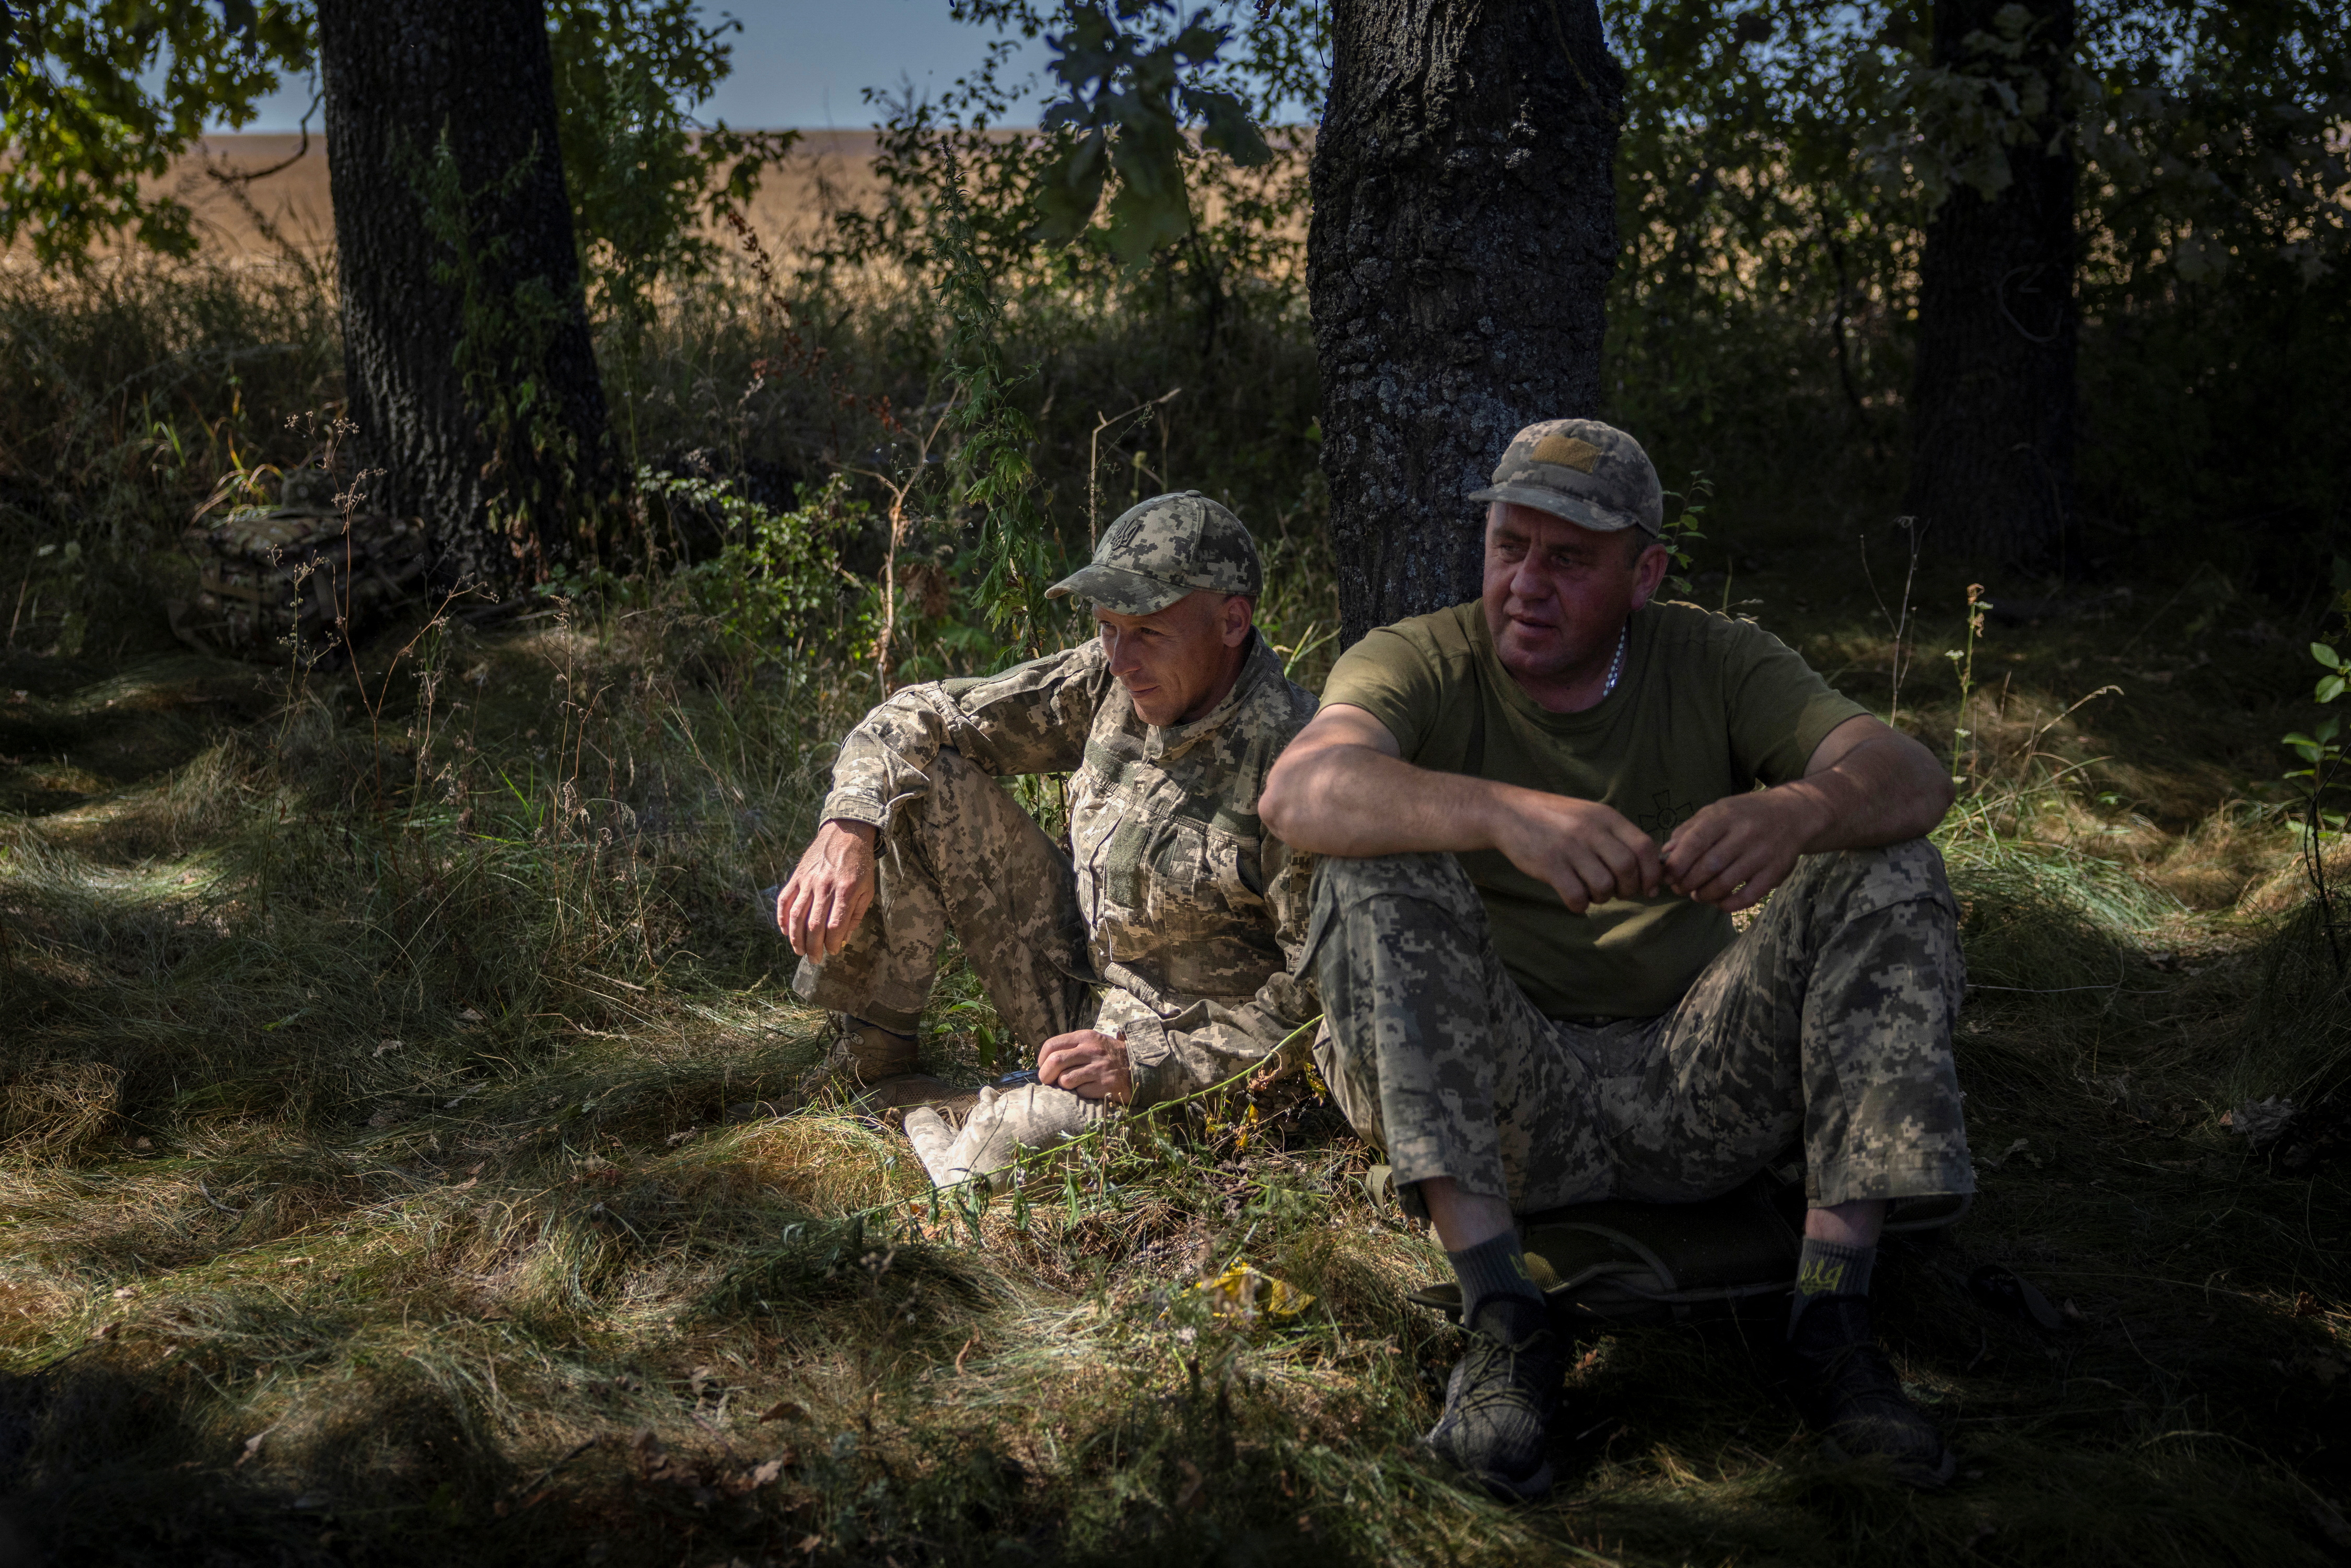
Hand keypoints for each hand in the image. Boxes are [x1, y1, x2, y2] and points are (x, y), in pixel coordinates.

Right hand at [777, 819, 877, 957]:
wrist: (846, 832)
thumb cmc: (860, 864)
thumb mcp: (868, 889)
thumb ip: (855, 915)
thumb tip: (843, 939)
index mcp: (846, 890)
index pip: (834, 925)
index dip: (832, 943)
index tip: (833, 952)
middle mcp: (824, 886)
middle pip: (813, 925)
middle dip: (813, 947)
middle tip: (814, 959)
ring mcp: (808, 881)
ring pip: (796, 915)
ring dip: (795, 937)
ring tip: (799, 950)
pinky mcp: (797, 876)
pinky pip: (785, 900)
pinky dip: (782, 918)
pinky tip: (785, 931)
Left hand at [1035, 1029, 1132, 1103]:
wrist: (1138, 1067)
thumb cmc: (1109, 1056)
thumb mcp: (1093, 1042)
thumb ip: (1071, 1047)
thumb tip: (1046, 1061)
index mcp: (1085, 1037)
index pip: (1052, 1045)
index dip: (1042, 1059)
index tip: (1044, 1067)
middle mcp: (1091, 1050)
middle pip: (1055, 1062)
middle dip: (1046, 1075)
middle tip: (1048, 1081)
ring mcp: (1098, 1068)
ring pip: (1065, 1080)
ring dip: (1064, 1086)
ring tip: (1073, 1084)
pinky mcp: (1104, 1085)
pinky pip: (1080, 1092)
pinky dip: (1080, 1093)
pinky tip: (1089, 1088)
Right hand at [1486, 790, 1663, 913]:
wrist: (1508, 812)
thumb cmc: (1554, 818)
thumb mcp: (1589, 815)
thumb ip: (1615, 836)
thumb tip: (1645, 869)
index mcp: (1605, 816)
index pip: (1644, 846)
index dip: (1652, 873)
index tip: (1649, 888)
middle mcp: (1590, 830)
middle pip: (1627, 868)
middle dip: (1629, 889)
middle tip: (1618, 893)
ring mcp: (1569, 847)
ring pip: (1604, 885)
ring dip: (1603, 897)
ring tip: (1593, 892)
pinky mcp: (1549, 865)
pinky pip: (1576, 896)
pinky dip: (1581, 904)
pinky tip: (1575, 898)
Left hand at [1661, 789, 1821, 911]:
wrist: (1794, 814)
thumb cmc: (1747, 813)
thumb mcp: (1717, 810)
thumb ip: (1690, 829)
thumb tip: (1667, 853)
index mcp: (1725, 816)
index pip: (1695, 841)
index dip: (1678, 863)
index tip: (1668, 876)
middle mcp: (1745, 834)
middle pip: (1708, 866)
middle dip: (1687, 882)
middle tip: (1679, 888)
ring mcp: (1762, 854)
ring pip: (1726, 883)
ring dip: (1705, 895)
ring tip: (1697, 895)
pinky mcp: (1775, 871)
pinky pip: (1748, 896)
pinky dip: (1729, 904)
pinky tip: (1719, 903)